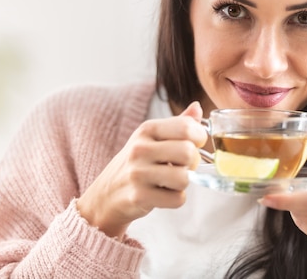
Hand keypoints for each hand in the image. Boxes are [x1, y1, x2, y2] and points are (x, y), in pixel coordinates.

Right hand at [76, 101, 206, 237]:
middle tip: (182, 166)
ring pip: (184, 178)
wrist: (107, 193)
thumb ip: (178, 124)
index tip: (195, 144)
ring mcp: (138, 173)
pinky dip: (175, 199)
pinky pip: (177, 199)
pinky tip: (163, 194)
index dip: (199, 137)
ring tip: (170, 181)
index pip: (186, 127)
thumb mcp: (152, 138)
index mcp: (147, 129)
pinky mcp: (139, 196)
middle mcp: (140, 148)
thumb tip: (197, 107)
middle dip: (192, 163)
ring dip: (183, 183)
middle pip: (188, 153)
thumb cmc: (136, 163)